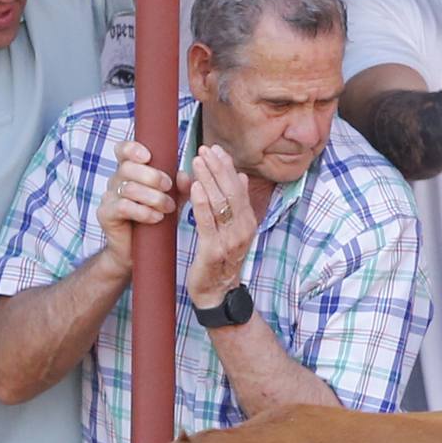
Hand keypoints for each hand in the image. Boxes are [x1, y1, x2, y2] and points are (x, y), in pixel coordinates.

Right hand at [96, 138, 176, 272]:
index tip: (148, 156)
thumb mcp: (173, 201)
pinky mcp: (106, 214)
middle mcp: (116, 180)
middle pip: (127, 168)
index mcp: (130, 171)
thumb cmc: (156, 220)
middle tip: (168, 187)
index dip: (132, 149)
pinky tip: (156, 217)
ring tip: (168, 208)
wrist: (139, 251)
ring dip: (153, 197)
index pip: (123, 150)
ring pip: (128, 188)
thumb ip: (180, 188)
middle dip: (152, 176)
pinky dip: (143, 211)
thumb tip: (185, 175)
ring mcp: (108, 196)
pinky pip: (123, 207)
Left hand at [184, 143, 256, 302]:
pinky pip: (207, 222)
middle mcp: (243, 229)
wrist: (217, 293)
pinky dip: (201, 202)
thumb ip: (232, 203)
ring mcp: (230, 240)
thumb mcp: (228, 228)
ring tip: (196, 161)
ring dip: (208, 179)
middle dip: (217, 168)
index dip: (227, 167)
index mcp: (247, 221)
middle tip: (204, 149)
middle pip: (231, 191)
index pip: (238, 188)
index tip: (215, 149)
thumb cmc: (220, 259)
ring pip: (220, 203)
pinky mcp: (214, 250)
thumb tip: (240, 176)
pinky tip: (194, 186)